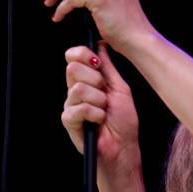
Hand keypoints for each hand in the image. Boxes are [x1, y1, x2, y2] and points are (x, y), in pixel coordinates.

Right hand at [61, 42, 139, 169]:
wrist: (123, 146)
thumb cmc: (124, 120)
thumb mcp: (119, 88)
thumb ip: (108, 67)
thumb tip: (101, 45)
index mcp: (88, 80)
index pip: (74, 57)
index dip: (83, 55)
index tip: (97, 63)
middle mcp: (76, 90)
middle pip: (73, 69)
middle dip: (96, 80)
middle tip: (105, 95)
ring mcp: (71, 105)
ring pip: (78, 88)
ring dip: (98, 100)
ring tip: (104, 111)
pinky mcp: (68, 120)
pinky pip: (78, 108)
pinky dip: (95, 114)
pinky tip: (99, 121)